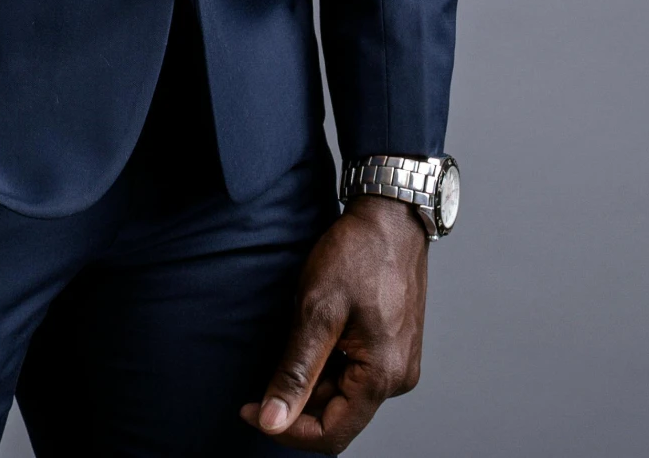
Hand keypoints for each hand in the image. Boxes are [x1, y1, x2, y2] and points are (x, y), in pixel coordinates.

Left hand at [241, 196, 427, 448]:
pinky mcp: (392, 346)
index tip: (251, 411)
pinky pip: (354, 372)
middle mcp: (396, 378)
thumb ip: (295, 373)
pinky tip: (313, 334)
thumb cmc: (358, 254)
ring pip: (343, 393)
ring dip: (311, 380)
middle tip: (259, 380)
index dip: (288, 430)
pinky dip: (327, 364)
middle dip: (296, 403)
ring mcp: (397, 362)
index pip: (331, 434)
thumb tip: (272, 421)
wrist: (390, 214)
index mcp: (383, 376)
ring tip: (293, 337)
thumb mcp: (317, 311)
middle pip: (337, 415)